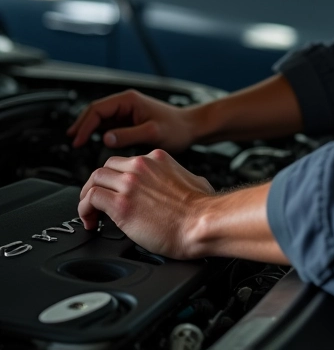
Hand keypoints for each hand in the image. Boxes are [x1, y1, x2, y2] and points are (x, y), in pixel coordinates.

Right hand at [67, 89, 196, 152]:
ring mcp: (127, 111)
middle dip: (82, 125)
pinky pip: (108, 124)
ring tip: (77, 141)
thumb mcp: (153, 133)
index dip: (85, 125)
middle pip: (95, 111)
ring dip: (88, 128)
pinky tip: (92, 141)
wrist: (190, 128)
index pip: (98, 109)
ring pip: (100, 117)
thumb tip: (106, 138)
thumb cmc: (177, 128)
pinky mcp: (130, 120)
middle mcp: (127, 103)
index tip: (78, 140)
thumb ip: (129, 135)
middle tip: (72, 141)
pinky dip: (97, 131)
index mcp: (129, 100)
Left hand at [78, 149, 213, 258]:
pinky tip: (91, 222)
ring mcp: (129, 183)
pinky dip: (84, 210)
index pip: (125, 162)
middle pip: (105, 167)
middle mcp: (141, 166)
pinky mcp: (121, 204)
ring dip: (88, 197)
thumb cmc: (201, 208)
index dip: (116, 179)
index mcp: (157, 159)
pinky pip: (90, 199)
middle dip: (98, 185)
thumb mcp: (195, 181)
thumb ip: (182, 178)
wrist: (202, 222)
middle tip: (97, 203)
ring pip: (94, 180)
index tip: (115, 193)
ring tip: (91, 214)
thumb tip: (184, 184)